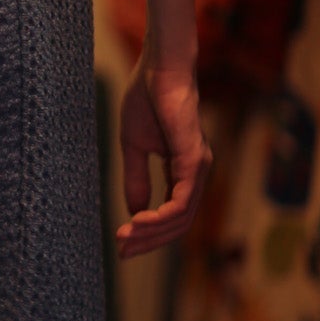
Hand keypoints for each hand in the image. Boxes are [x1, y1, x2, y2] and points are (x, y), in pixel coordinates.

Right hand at [115, 54, 211, 258]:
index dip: (148, 233)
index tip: (121, 244)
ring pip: (181, 217)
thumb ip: (136, 179)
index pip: (172, 214)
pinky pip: (182, 200)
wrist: (158, 69)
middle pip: (178, 223)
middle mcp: (196, 173)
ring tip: (125, 237)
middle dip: (149, 241)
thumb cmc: (147, 99)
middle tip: (121, 250)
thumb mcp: (134, 147)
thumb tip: (134, 211)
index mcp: (182, 171)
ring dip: (152, 232)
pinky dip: (162, 215)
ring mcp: (198, 167)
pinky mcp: (193, 159)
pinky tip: (139, 219)